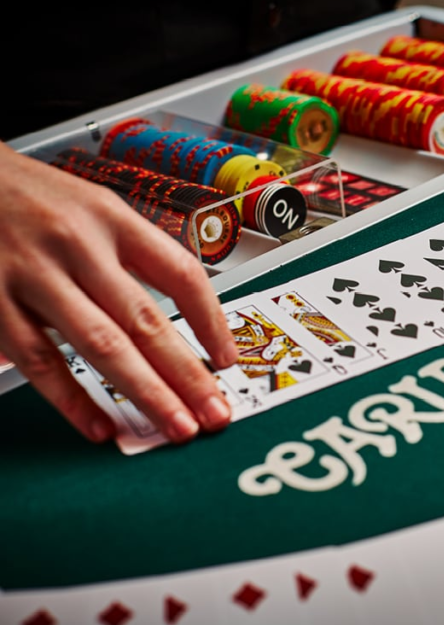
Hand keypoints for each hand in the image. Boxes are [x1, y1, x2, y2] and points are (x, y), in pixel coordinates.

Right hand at [0, 141, 237, 444]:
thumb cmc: (32, 198)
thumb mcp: (93, 207)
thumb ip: (133, 256)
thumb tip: (184, 319)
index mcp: (112, 218)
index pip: (181, 274)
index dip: (212, 322)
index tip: (229, 360)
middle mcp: (77, 245)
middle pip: (146, 320)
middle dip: (188, 374)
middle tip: (214, 413)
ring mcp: (32, 275)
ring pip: (101, 345)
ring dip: (145, 392)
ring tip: (176, 426)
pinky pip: (39, 360)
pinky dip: (72, 399)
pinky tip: (101, 426)